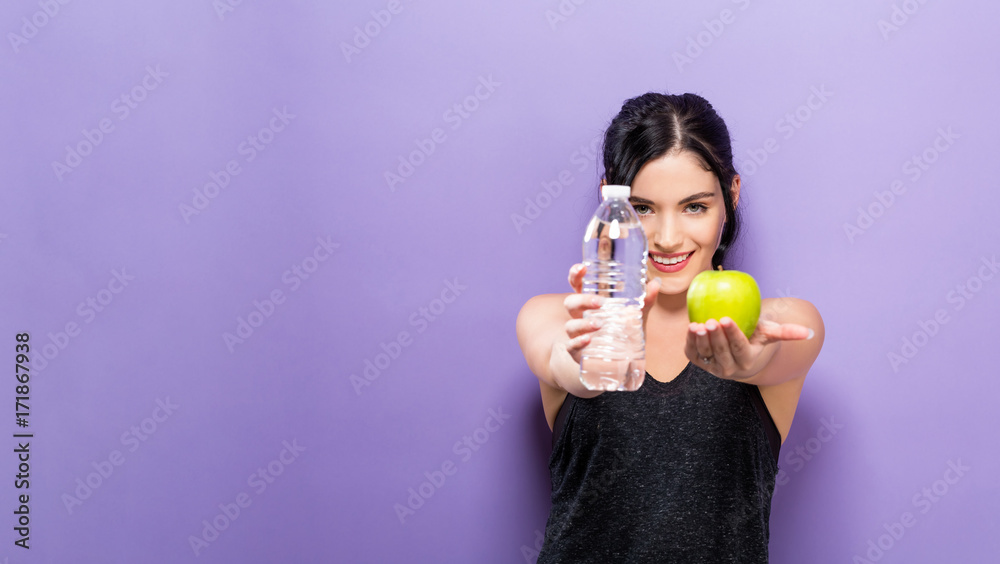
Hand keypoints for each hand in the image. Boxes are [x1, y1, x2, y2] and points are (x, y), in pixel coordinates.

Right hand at [551, 264, 660, 393]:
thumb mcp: (636, 316)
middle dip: (582, 300)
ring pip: (570, 326)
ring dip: (582, 323)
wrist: (619, 362)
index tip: (582, 267)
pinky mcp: (577, 352)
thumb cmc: (624, 333)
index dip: (576, 274)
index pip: (578, 285)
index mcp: (591, 303)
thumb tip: (655, 283)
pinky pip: (571, 346)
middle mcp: (580, 317)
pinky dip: (578, 342)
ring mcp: (577, 335)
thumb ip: (645, 300)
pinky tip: (589, 340)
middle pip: (570, 303)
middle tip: (600, 303)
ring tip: (598, 325)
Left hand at [685, 316, 813, 379]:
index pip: (740, 348)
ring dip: (700, 340)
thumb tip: (809, 333)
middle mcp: (729, 369)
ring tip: (697, 325)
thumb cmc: (756, 339)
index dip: (733, 335)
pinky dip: (690, 342)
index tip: (727, 319)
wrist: (738, 352)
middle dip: (716, 337)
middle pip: (722, 352)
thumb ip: (787, 333)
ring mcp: (712, 367)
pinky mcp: (699, 362)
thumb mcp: (770, 334)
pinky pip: (693, 353)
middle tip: (712, 320)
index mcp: (747, 361)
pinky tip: (690, 328)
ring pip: (706, 354)